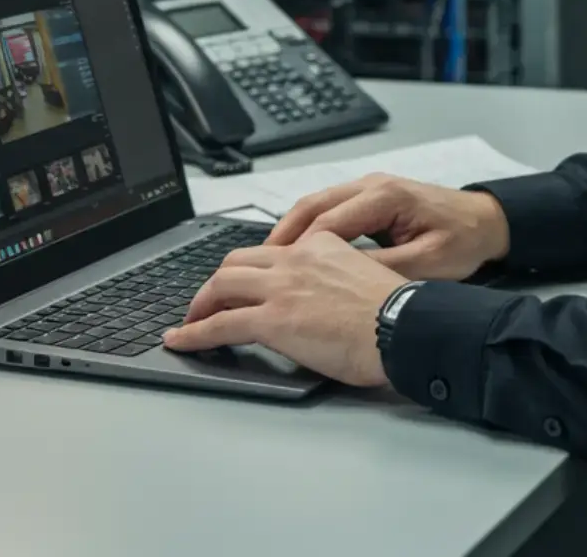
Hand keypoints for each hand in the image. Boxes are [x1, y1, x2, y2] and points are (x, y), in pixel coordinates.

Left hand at [163, 230, 402, 386]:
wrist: (404, 327)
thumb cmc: (396, 313)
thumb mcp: (367, 277)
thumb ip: (337, 277)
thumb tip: (323, 300)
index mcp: (322, 246)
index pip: (272, 251)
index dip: (251, 269)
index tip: (245, 283)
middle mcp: (296, 260)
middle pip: (237, 262)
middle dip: (216, 283)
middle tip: (209, 302)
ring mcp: (280, 289)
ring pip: (221, 285)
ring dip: (200, 304)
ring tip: (191, 321)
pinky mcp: (272, 320)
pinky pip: (219, 325)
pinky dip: (194, 334)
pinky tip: (182, 341)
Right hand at [264, 172, 508, 281]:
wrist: (488, 221)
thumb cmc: (463, 240)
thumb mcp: (428, 262)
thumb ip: (383, 269)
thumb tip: (340, 279)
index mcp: (385, 197)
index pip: (328, 222)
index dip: (299, 251)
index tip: (278, 275)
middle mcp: (371, 184)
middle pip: (311, 206)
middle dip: (281, 237)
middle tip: (256, 267)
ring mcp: (369, 187)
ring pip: (315, 205)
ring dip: (290, 232)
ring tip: (268, 262)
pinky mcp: (370, 196)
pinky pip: (328, 209)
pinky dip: (307, 229)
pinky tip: (295, 253)